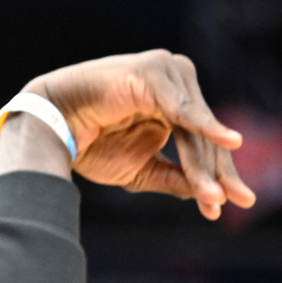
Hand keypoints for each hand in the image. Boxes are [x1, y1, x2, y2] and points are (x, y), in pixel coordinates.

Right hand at [27, 50, 256, 219]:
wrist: (51, 124)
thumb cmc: (90, 142)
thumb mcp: (138, 169)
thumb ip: (173, 178)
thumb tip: (206, 195)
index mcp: (176, 101)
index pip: (203, 142)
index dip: (212, 176)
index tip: (219, 209)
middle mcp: (178, 82)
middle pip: (205, 136)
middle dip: (216, 174)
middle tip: (226, 204)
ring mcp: (169, 73)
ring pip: (195, 129)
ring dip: (203, 165)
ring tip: (214, 196)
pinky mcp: (155, 73)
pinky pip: (183, 109)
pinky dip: (206, 126)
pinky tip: (230, 141)